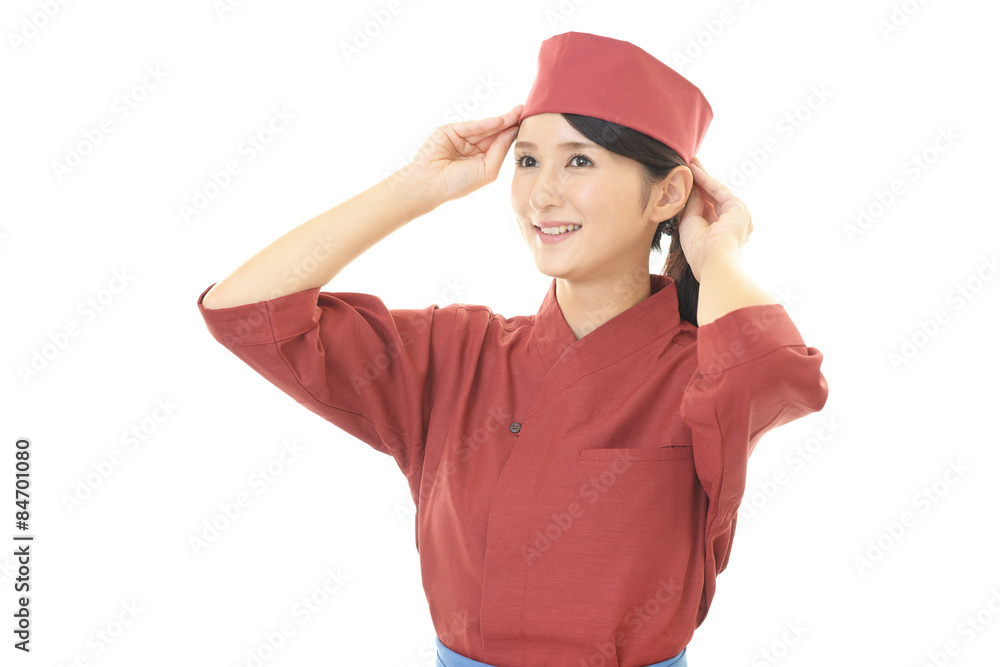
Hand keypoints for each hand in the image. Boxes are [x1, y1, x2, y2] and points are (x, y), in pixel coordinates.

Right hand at [405, 104, 523, 204]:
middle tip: (525, 112)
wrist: (430, 185)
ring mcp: (461, 139)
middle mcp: (472, 148)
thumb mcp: (487, 170)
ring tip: (517, 113)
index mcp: (481, 160)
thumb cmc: (458, 184)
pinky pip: (471, 126)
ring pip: (484, 128)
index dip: (512, 134)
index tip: (527, 125)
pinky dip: (485, 124)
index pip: (499, 144)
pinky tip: (500, 120)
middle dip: (509, 123)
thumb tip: (512, 133)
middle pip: (494, 133)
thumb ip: (499, 151)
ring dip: (501, 121)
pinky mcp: (450, 131)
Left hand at [677, 156, 752, 282]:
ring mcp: (739, 215)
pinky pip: (718, 190)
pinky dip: (705, 180)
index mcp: (723, 233)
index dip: (697, 194)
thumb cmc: (699, 250)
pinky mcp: (739, 208)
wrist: (713, 260)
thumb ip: (692, 206)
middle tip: (691, 165)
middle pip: (714, 197)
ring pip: (717, 192)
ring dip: (703, 177)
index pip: (709, 208)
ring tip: (690, 163)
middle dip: (701, 181)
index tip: (687, 181)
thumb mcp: (690, 224)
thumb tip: (693, 189)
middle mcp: (734, 224)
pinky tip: (694, 170)